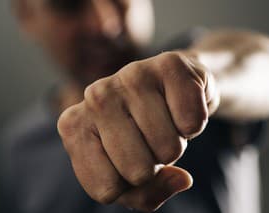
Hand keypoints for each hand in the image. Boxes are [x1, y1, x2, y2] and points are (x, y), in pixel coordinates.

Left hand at [58, 51, 218, 211]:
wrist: (165, 91)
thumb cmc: (141, 135)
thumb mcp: (131, 176)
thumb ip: (147, 194)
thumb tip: (181, 179)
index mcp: (73, 127)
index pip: (106, 189)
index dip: (129, 185)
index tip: (129, 159)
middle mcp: (94, 96)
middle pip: (137, 171)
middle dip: (154, 164)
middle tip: (150, 139)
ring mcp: (130, 75)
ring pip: (168, 149)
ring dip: (175, 144)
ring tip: (164, 121)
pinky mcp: (169, 64)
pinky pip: (192, 123)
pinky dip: (195, 123)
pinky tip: (179, 105)